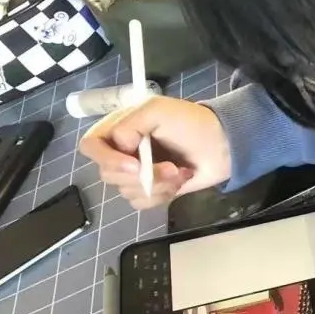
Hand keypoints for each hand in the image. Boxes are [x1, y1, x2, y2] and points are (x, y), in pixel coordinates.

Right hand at [78, 96, 231, 209]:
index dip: (107, 159)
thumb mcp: (158, 110)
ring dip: (157, 184)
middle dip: (143, 175)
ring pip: (126, 191)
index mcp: (118, 129)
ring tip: (180, 171)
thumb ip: (130, 124)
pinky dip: (162, 195)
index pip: (90, 146)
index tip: (134, 165)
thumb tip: (120, 146)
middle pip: (108, 174)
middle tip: (171, 167)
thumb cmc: (192, 123)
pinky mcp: (152, 190)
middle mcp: (122, 152)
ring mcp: (136, 173)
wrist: (223, 146)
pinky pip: (142, 203)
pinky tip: (179, 182)